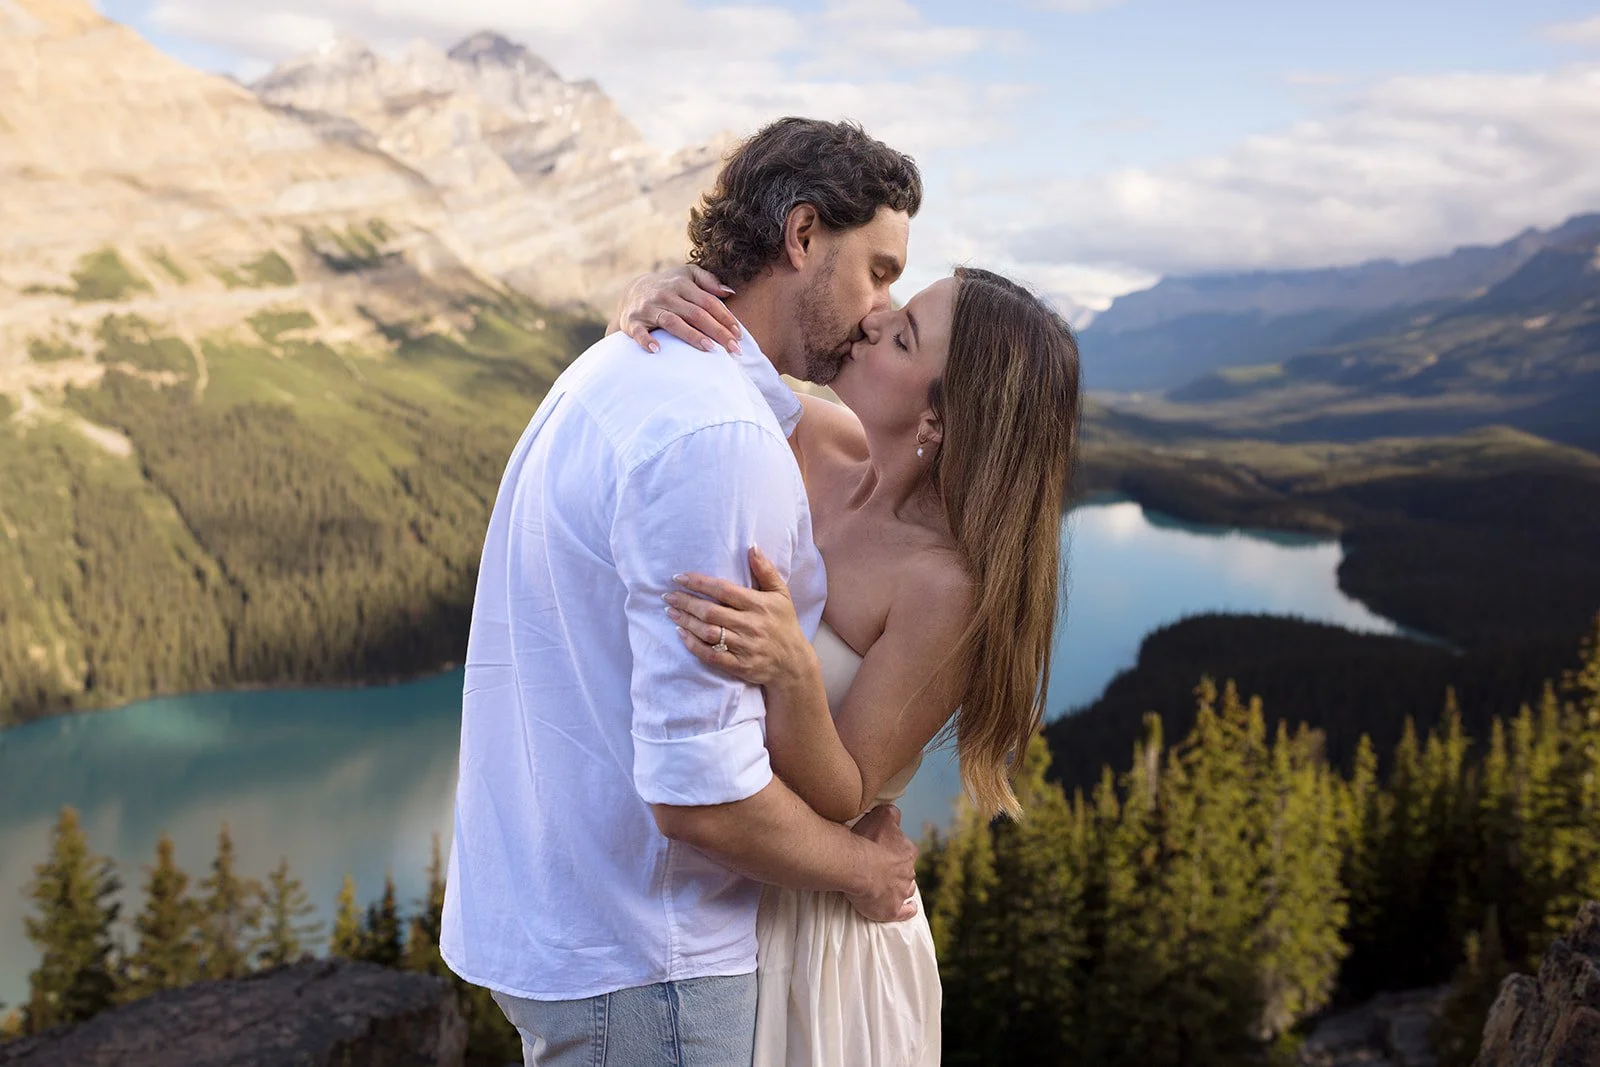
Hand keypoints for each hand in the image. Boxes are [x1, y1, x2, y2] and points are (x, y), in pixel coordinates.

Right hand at [615, 265, 741, 354]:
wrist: (632, 292)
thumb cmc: (669, 287)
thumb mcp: (687, 275)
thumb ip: (708, 280)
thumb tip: (730, 292)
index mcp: (682, 284)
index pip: (708, 302)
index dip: (725, 318)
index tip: (739, 335)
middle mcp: (666, 295)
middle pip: (695, 314)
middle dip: (717, 331)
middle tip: (734, 349)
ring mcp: (649, 308)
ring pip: (673, 322)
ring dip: (691, 336)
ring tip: (710, 349)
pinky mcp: (632, 321)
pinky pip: (639, 332)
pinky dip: (647, 340)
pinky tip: (657, 350)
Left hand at [667, 547, 813, 687]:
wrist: (794, 663)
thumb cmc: (785, 623)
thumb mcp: (781, 594)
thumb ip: (765, 570)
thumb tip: (752, 546)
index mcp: (759, 605)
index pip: (723, 590)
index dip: (699, 583)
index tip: (679, 577)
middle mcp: (751, 625)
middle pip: (711, 612)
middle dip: (686, 602)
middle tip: (668, 595)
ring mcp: (745, 647)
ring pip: (708, 633)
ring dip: (686, 622)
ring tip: (671, 611)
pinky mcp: (739, 666)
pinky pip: (711, 655)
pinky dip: (693, 645)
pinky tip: (681, 634)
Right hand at [846, 805, 918, 922]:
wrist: (856, 868)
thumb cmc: (867, 841)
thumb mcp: (882, 817)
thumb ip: (891, 813)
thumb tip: (895, 813)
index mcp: (907, 852)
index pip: (905, 850)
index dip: (894, 851)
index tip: (883, 850)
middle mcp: (908, 873)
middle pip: (906, 871)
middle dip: (898, 870)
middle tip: (881, 869)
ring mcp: (901, 893)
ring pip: (907, 889)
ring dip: (902, 888)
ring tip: (891, 887)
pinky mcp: (892, 910)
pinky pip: (905, 911)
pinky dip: (908, 910)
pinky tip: (910, 909)